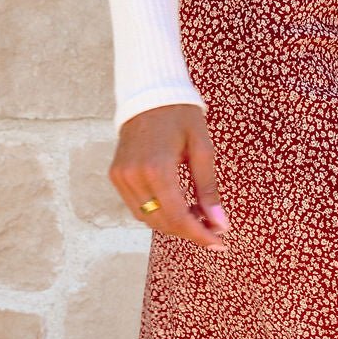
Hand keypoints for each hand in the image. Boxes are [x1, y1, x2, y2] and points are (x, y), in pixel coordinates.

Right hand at [109, 104, 229, 250]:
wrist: (149, 94)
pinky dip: (158, 213)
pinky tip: (178, 206)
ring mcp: (122, 177)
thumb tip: (220, 224)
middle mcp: (134, 176)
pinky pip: (137, 207)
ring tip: (198, 215)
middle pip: (163, 223)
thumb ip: (208, 190)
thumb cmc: (181, 116)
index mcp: (157, 169)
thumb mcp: (203, 150)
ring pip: (148, 219)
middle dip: (190, 231)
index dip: (200, 235)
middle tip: (214, 229)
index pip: (179, 217)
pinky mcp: (117, 176)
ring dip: (174, 224)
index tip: (220, 244)